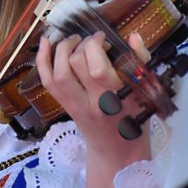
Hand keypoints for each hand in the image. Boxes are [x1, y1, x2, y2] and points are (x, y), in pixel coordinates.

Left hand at [36, 31, 152, 187]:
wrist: (118, 151)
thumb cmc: (135, 118)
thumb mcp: (144, 91)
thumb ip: (141, 61)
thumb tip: (133, 36)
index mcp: (117, 97)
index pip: (97, 67)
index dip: (96, 44)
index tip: (104, 39)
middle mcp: (94, 102)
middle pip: (76, 65)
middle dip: (82, 44)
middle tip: (92, 41)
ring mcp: (76, 105)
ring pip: (59, 72)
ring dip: (62, 49)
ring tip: (74, 41)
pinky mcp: (65, 106)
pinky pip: (48, 82)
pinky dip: (43, 60)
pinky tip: (45, 42)